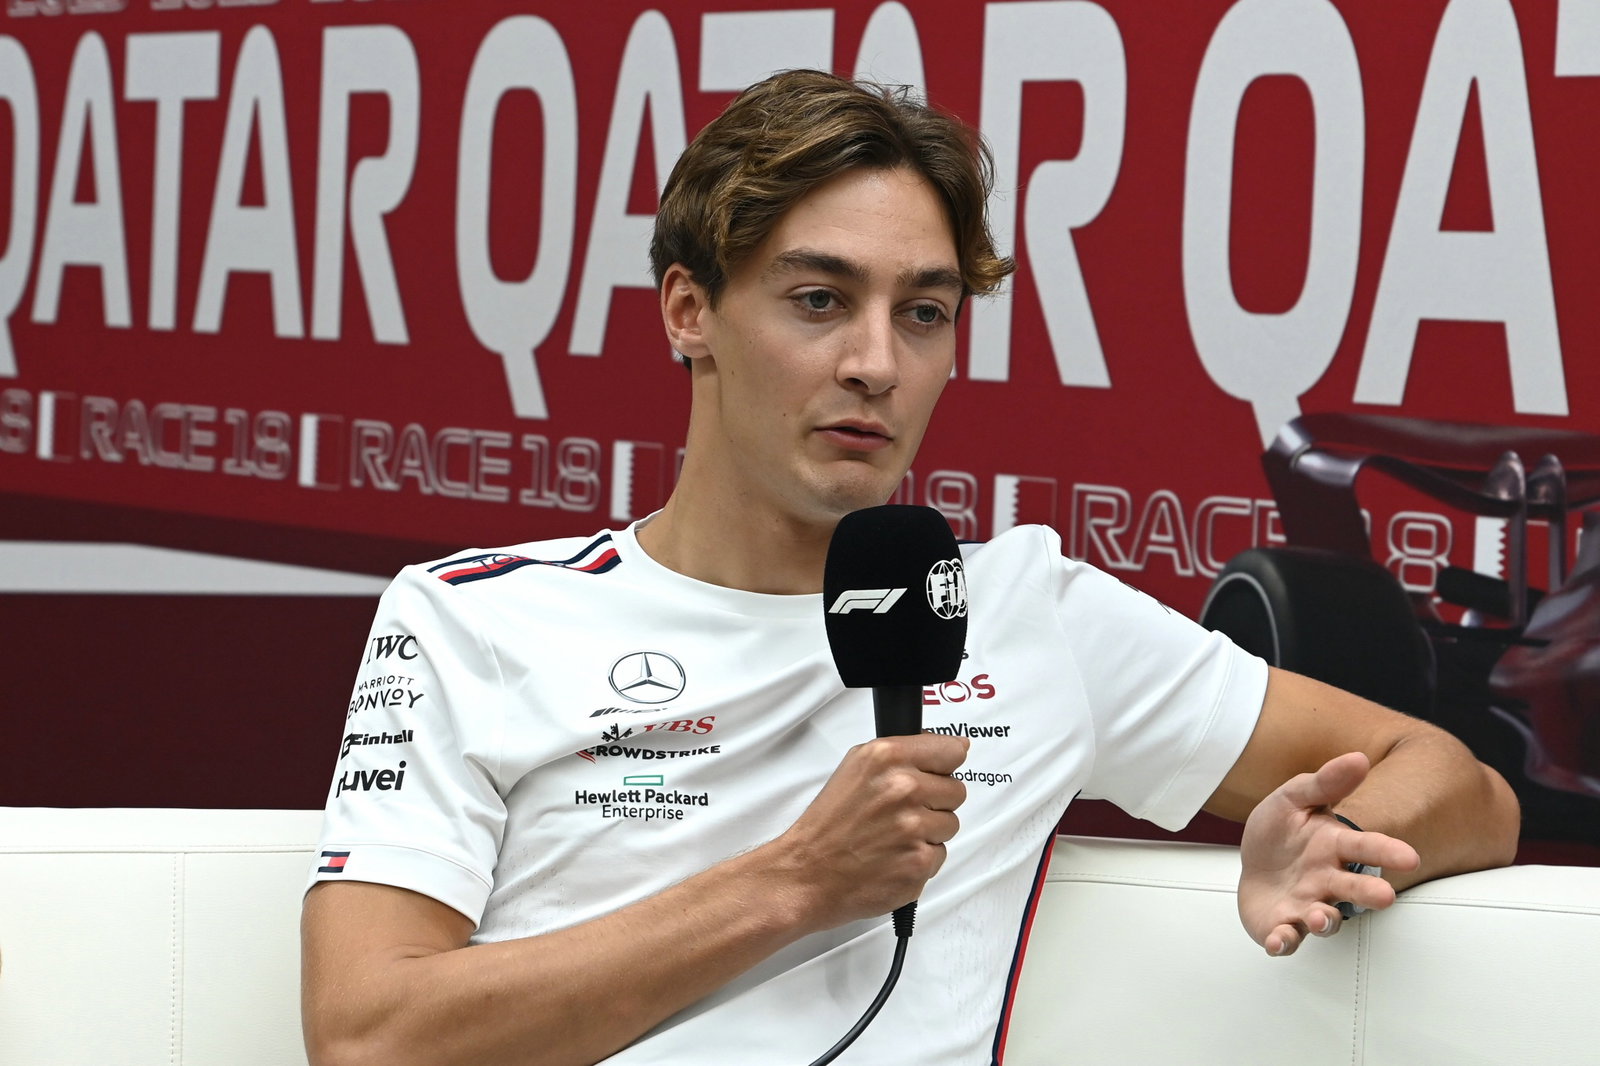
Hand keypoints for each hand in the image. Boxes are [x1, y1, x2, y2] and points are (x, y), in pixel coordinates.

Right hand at [775, 733, 968, 931]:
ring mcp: (914, 827)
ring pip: (950, 824)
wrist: (808, 873)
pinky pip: (940, 855)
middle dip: (934, 801)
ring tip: (894, 835)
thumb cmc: (828, 825)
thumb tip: (952, 747)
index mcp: (887, 757)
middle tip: (903, 812)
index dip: (943, 765)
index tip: (938, 772)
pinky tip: (894, 856)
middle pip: (956, 791)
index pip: (951, 751)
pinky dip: (921, 858)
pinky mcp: (919, 862)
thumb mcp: (856, 767)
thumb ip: (902, 754)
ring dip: (929, 832)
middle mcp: (903, 788)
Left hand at [1237, 751, 1420, 956]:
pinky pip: (1287, 938)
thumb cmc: (1281, 832)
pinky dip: (1284, 941)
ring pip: (1324, 918)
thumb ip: (1324, 783)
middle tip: (1384, 896)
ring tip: (1323, 916)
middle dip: (1369, 893)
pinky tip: (1280, 939)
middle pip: (1353, 888)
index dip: (1387, 851)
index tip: (1410, 857)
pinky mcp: (1283, 926)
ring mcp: (1307, 905)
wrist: (1253, 864)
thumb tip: (1360, 757)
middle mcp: (1327, 880)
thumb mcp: (1293, 799)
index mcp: (1334, 846)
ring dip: (1325, 920)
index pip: (1366, 846)